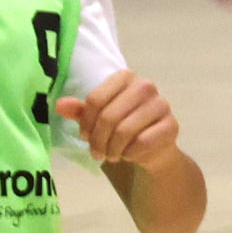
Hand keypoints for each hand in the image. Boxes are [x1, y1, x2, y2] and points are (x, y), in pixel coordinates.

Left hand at [60, 72, 179, 170]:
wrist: (152, 147)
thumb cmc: (121, 127)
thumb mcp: (97, 118)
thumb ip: (80, 110)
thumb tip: (60, 105)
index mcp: (125, 77)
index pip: (95, 100)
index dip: (86, 123)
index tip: (85, 136)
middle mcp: (145, 86)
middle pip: (109, 116)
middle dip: (98, 140)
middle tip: (96, 153)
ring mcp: (161, 105)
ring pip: (125, 131)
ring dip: (112, 150)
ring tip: (110, 155)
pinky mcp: (171, 125)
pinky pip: (142, 143)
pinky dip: (130, 154)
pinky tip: (129, 154)